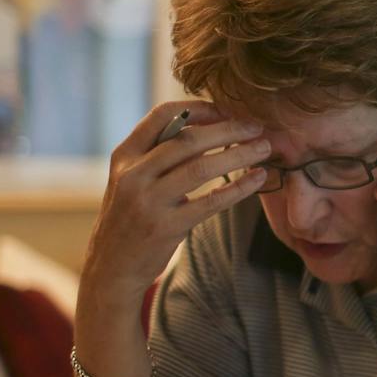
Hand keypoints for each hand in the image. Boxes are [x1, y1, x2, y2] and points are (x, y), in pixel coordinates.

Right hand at [80, 101, 270, 309]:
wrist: (111, 267)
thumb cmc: (130, 218)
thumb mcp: (131, 180)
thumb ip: (159, 155)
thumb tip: (207, 127)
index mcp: (124, 156)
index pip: (162, 116)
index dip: (199, 108)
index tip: (228, 109)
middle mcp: (133, 174)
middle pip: (188, 139)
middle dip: (228, 129)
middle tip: (258, 126)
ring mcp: (148, 201)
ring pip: (202, 167)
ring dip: (239, 155)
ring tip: (265, 149)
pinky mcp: (166, 227)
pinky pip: (211, 201)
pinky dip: (239, 187)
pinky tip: (259, 178)